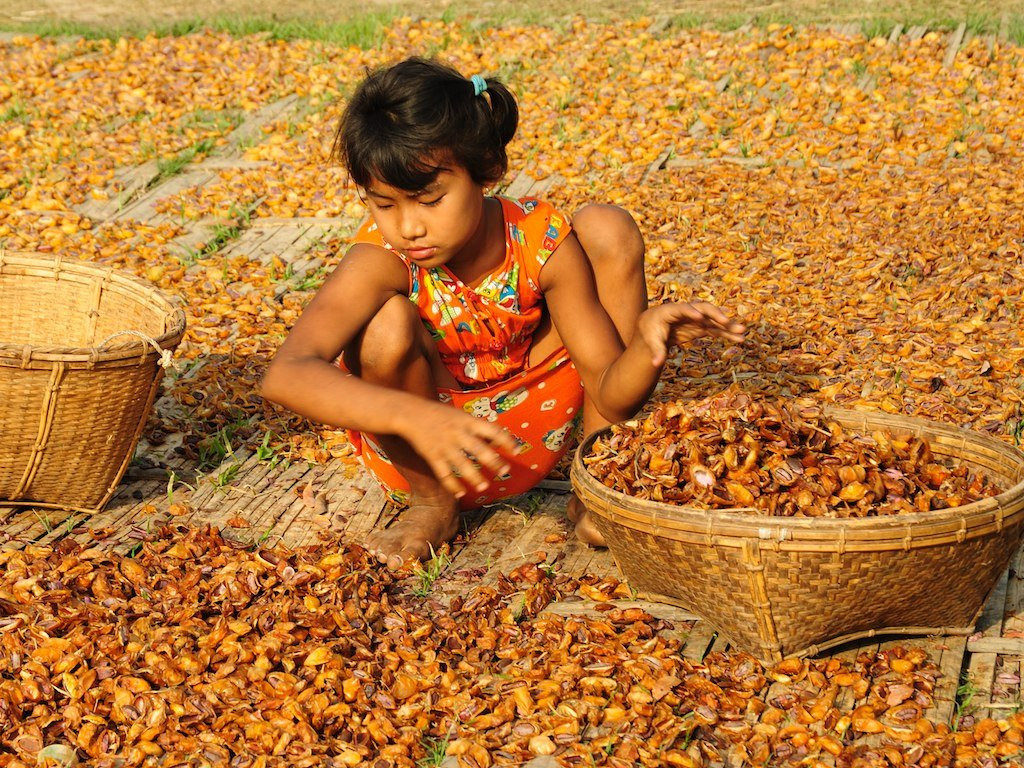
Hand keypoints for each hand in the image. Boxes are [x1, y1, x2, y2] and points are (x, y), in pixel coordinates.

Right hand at [400, 401, 518, 498]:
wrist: (411, 413)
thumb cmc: (441, 414)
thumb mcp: (461, 415)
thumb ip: (478, 427)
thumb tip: (499, 439)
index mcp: (467, 421)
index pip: (492, 430)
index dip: (506, 440)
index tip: (516, 450)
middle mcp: (458, 434)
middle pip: (479, 449)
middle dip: (494, 462)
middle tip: (505, 471)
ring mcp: (445, 446)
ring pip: (462, 465)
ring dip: (474, 478)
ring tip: (484, 487)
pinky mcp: (432, 456)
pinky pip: (444, 474)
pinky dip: (452, 485)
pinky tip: (460, 494)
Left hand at [638, 301, 745, 365]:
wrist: (655, 325)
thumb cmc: (651, 331)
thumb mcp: (651, 341)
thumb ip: (656, 351)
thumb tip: (655, 364)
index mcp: (671, 311)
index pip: (682, 309)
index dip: (690, 312)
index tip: (698, 317)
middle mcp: (687, 311)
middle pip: (703, 309)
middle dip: (714, 315)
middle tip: (726, 321)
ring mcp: (696, 318)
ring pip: (713, 319)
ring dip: (727, 325)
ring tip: (742, 331)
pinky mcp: (701, 326)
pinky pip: (716, 328)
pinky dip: (727, 333)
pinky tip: (739, 338)